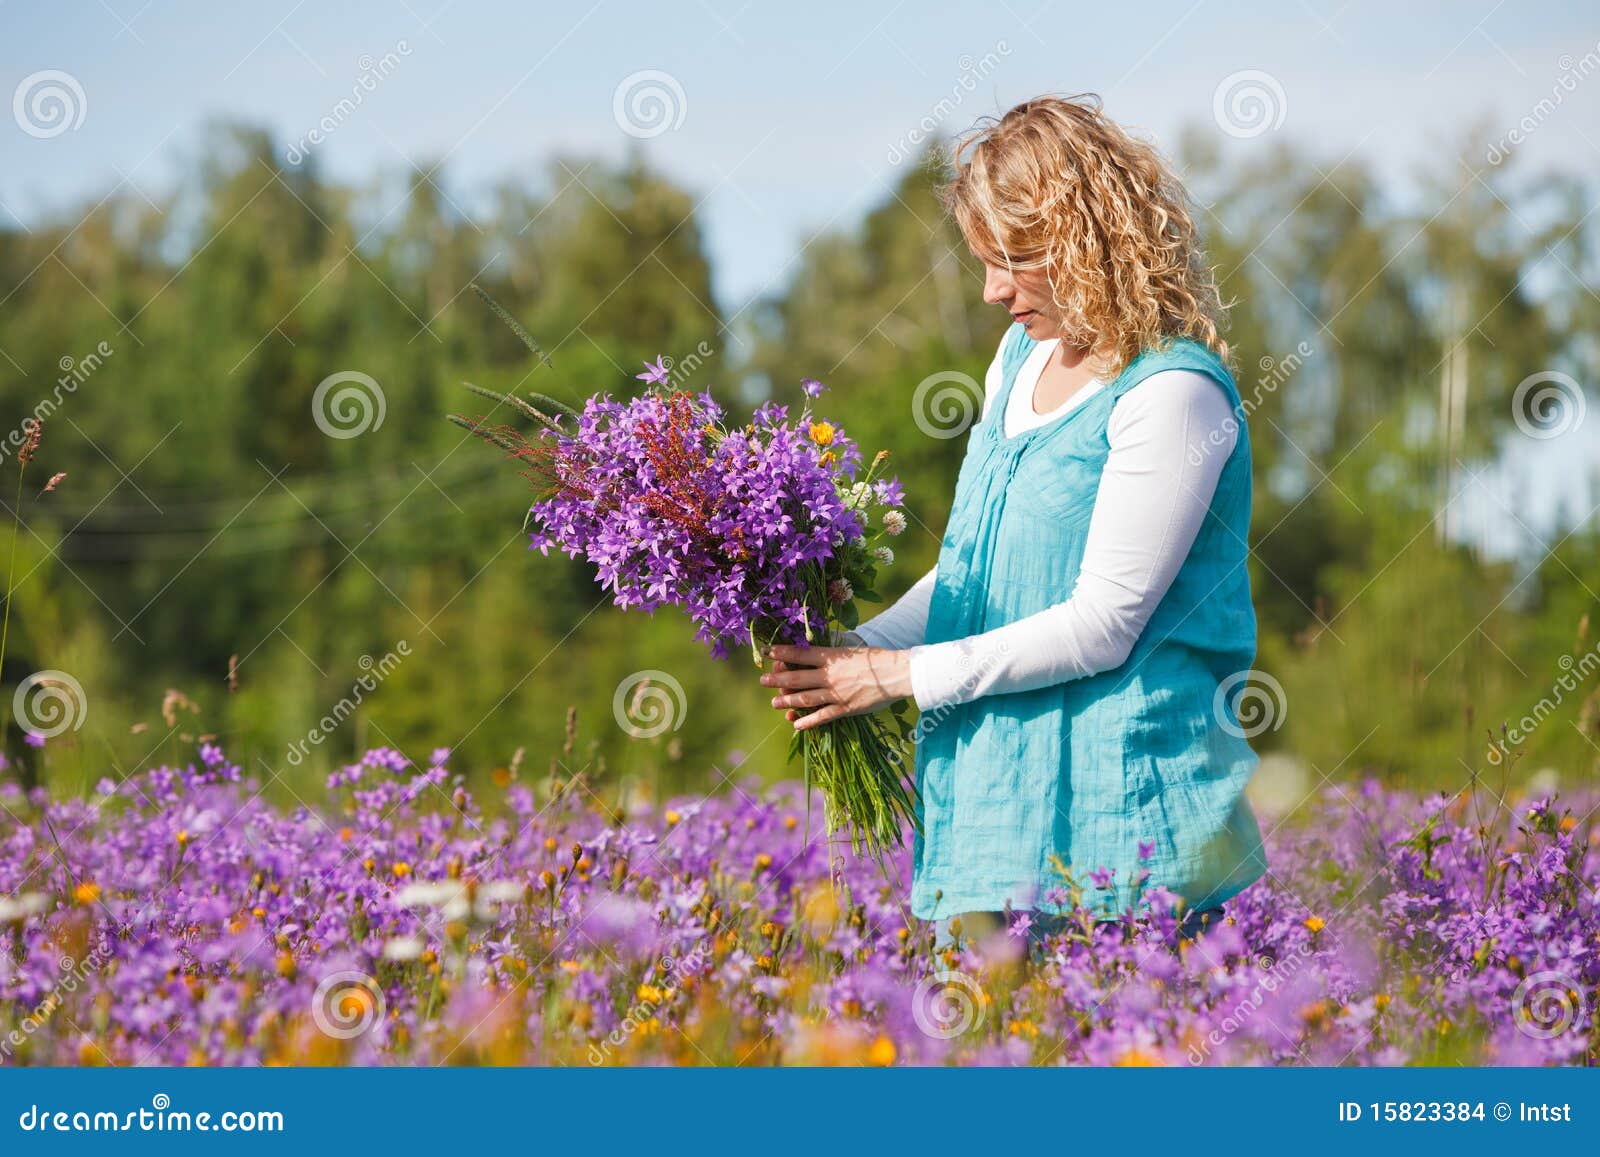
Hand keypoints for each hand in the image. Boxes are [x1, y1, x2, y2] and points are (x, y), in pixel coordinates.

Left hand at [759, 637, 913, 729]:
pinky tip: (796, 724)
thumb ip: (833, 652)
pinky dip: (808, 721)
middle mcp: (830, 675)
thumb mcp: (852, 649)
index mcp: (832, 657)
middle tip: (763, 680)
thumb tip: (815, 648)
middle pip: (797, 677)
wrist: (898, 673)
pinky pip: (823, 716)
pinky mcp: (846, 708)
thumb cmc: (877, 658)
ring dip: (788, 701)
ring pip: (806, 698)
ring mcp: (836, 693)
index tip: (766, 651)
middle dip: (777, 679)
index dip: (781, 652)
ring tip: (774, 703)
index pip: (800, 654)